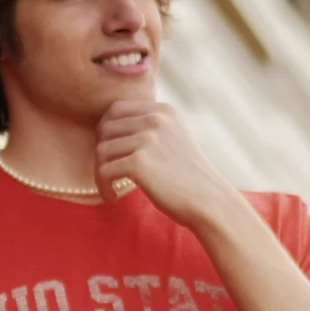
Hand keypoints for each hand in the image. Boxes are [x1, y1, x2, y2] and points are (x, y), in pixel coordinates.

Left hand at [95, 99, 231, 227]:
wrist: (209, 201)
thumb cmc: (186, 175)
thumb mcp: (172, 138)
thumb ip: (146, 127)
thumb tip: (104, 125)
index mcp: (164, 110)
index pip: (115, 109)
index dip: (105, 131)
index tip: (110, 153)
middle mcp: (156, 119)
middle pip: (104, 129)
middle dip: (102, 152)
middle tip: (109, 171)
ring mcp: (148, 139)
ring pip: (101, 150)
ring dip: (100, 171)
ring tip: (111, 185)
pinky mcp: (139, 163)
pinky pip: (103, 171)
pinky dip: (103, 186)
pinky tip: (112, 195)